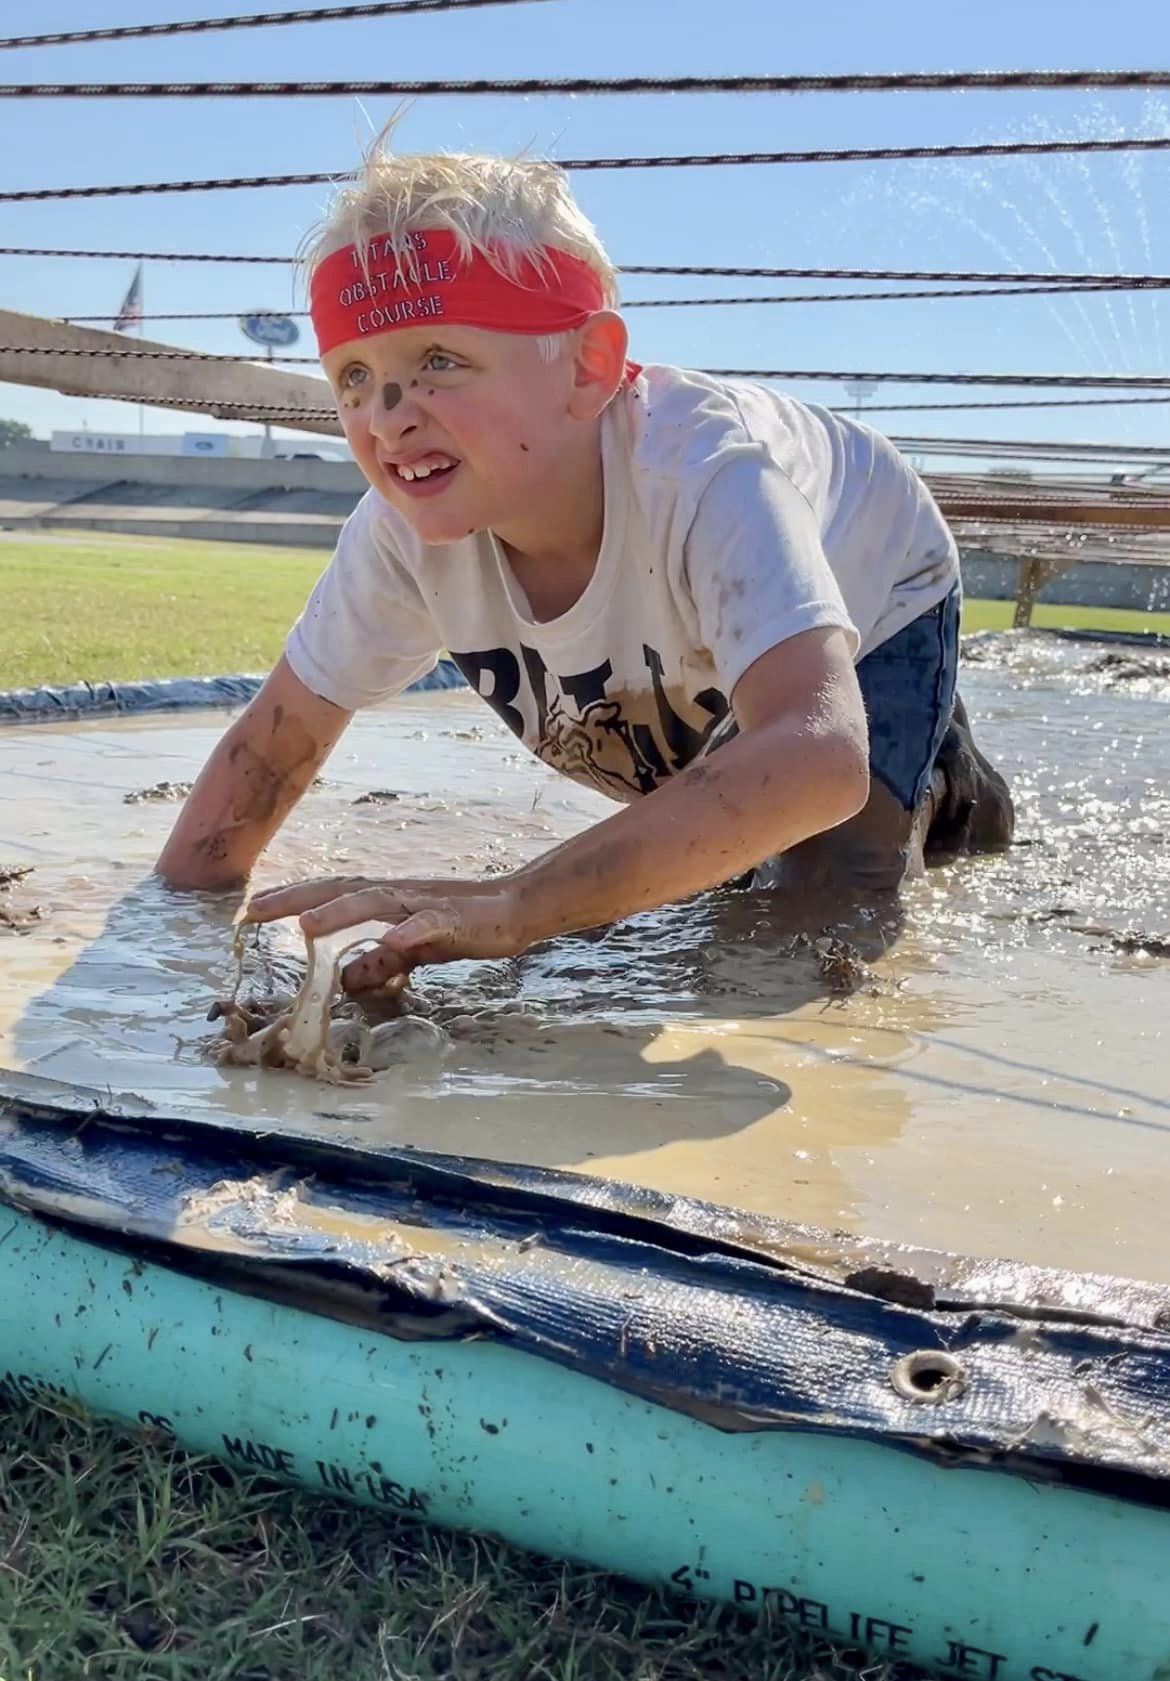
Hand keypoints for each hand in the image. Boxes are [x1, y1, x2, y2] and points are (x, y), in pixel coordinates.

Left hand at [245, 874, 525, 990]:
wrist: (516, 909)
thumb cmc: (463, 925)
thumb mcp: (413, 950)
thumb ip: (380, 962)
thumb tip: (345, 979)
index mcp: (386, 900)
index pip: (330, 894)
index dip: (291, 899)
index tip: (252, 911)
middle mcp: (398, 894)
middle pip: (341, 890)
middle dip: (297, 898)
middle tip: (256, 911)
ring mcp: (424, 903)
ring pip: (377, 902)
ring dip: (341, 912)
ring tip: (306, 924)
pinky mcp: (454, 918)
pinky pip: (429, 924)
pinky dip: (410, 930)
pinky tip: (393, 939)